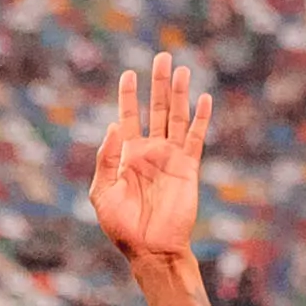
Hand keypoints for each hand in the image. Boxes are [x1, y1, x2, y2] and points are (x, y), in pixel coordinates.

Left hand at [87, 49, 208, 269]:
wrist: (150, 249)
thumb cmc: (122, 226)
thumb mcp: (102, 192)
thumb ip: (106, 159)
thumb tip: (114, 126)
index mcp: (128, 154)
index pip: (128, 116)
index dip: (128, 94)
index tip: (129, 73)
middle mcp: (151, 150)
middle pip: (156, 108)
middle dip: (158, 83)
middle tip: (162, 56)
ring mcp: (171, 158)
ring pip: (177, 117)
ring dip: (179, 93)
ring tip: (181, 69)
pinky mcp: (188, 168)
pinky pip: (195, 138)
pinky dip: (200, 118)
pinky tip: (204, 99)